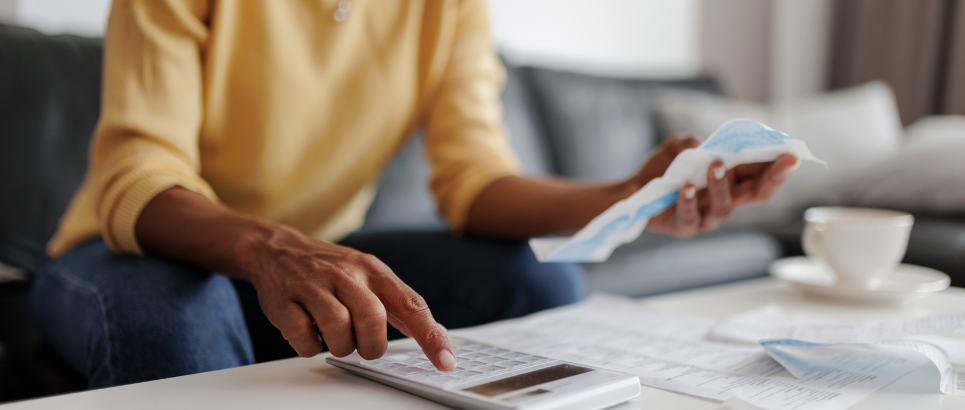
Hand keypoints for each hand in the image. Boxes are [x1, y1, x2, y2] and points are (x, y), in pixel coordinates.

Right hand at [235, 226, 456, 369]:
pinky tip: (311, 334)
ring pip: (337, 327)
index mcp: (373, 270)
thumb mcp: (369, 274)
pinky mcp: (284, 301)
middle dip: (372, 345)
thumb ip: (400, 303)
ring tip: (336, 339)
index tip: (446, 362)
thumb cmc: (332, 269)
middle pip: (373, 318)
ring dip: (341, 346)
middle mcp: (346, 274)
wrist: (277, 250)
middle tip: (364, 346)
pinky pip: (303, 337)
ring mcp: (313, 286)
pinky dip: (310, 346)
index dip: (431, 336)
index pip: (411, 304)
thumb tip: (437, 334)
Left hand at [632, 135, 799, 237]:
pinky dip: (688, 203)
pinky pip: (690, 218)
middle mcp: (725, 199)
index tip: (794, 154)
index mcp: (732, 179)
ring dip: (722, 185)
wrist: (634, 189)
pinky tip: (685, 189)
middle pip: (757, 194)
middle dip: (773, 178)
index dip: (780, 165)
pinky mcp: (683, 226)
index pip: (762, 174)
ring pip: (724, 207)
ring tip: (715, 165)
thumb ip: (688, 143)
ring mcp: (705, 215)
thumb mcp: (676, 148)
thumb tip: (699, 144)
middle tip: (784, 162)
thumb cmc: (663, 169)